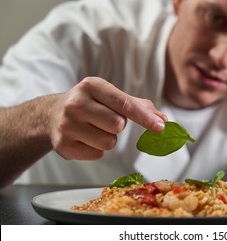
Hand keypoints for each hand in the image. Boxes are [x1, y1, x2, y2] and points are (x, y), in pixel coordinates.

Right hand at [48, 77, 166, 159]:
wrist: (51, 114)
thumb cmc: (90, 103)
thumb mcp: (110, 96)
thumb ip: (138, 105)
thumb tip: (163, 119)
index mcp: (91, 86)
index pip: (124, 104)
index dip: (144, 117)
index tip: (161, 127)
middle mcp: (76, 103)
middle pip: (117, 125)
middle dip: (118, 126)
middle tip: (105, 119)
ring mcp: (67, 125)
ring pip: (109, 143)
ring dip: (108, 139)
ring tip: (94, 129)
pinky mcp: (63, 146)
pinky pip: (97, 154)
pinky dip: (97, 149)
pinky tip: (85, 139)